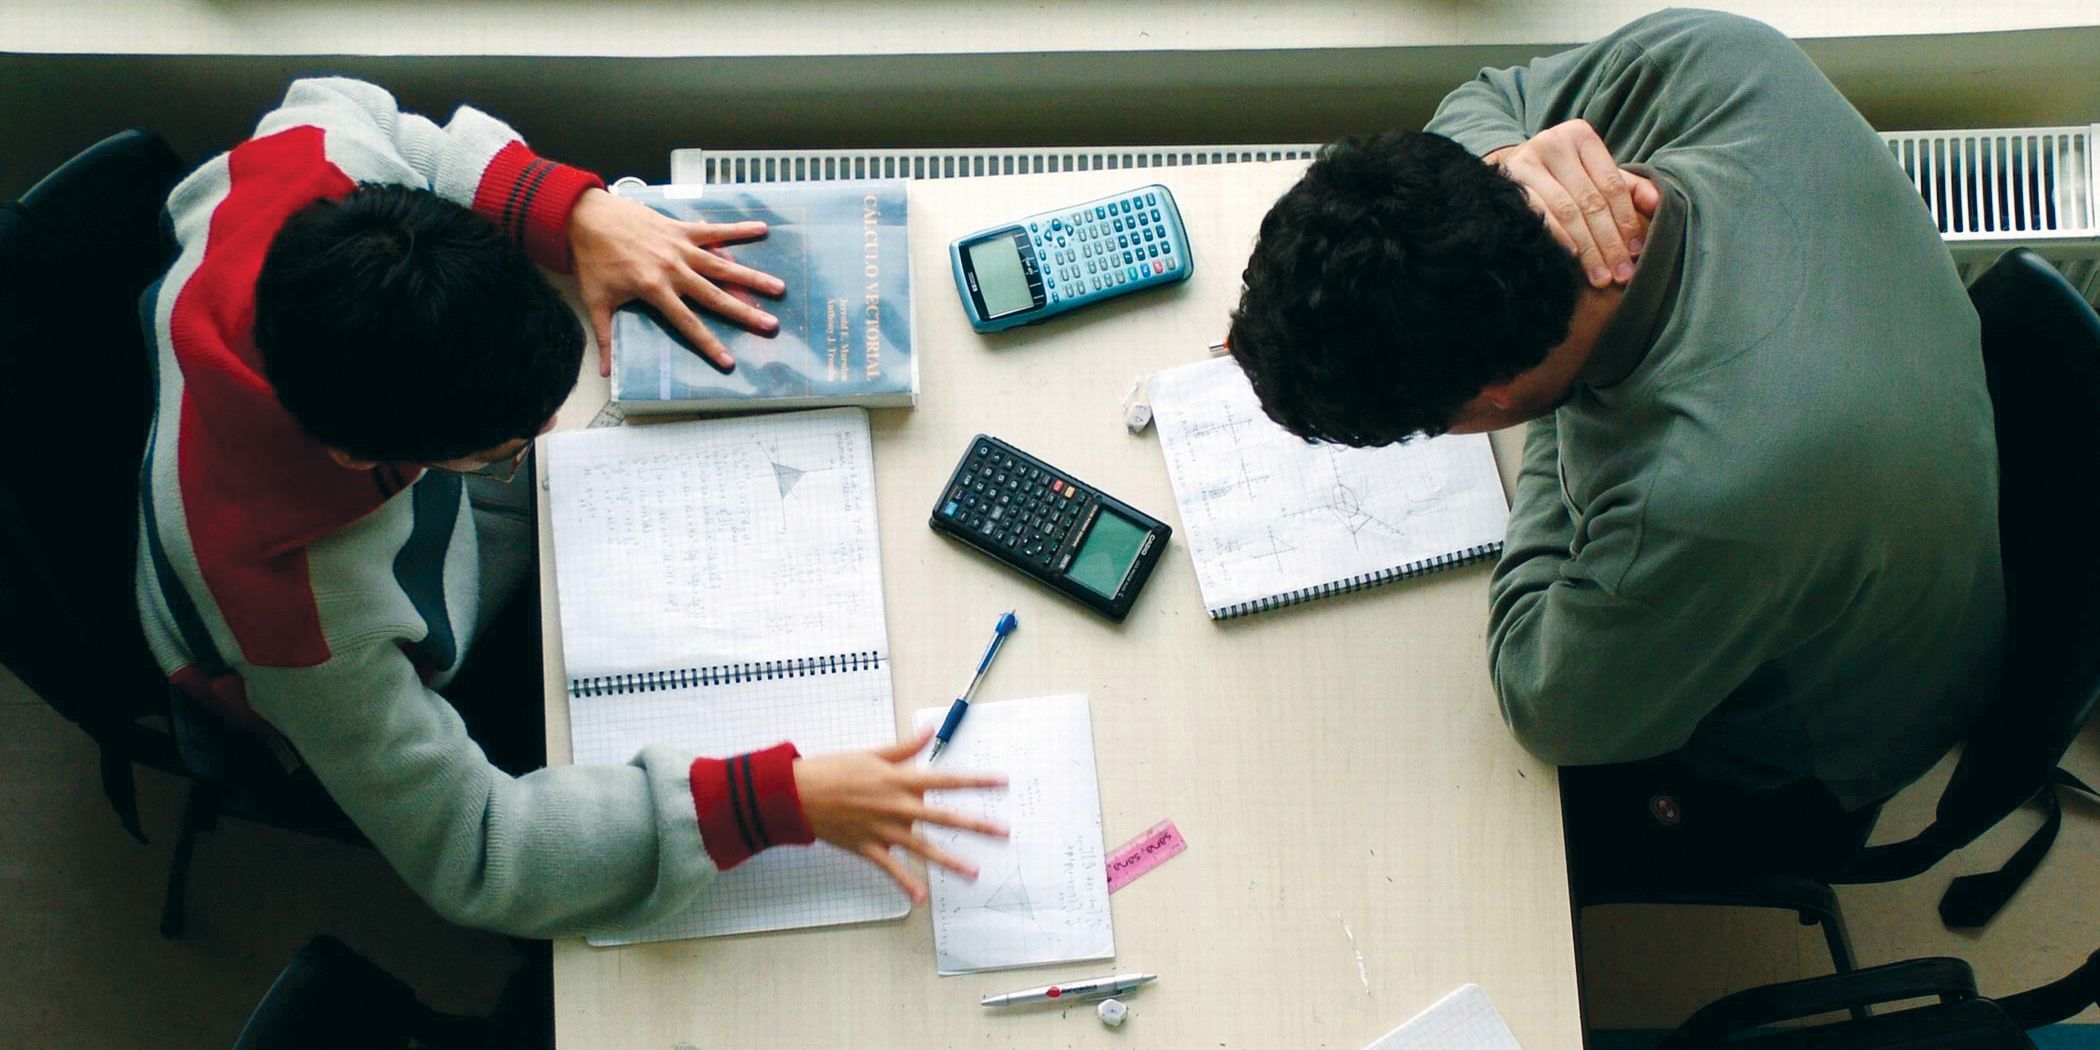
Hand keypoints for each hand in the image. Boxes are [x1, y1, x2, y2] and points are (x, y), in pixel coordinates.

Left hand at [565, 188, 785, 376]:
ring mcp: (680, 247)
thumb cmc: (592, 259)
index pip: (687, 323)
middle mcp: (673, 269)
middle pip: (715, 296)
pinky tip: (762, 228)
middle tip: (771, 325)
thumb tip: (605, 372)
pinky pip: (714, 229)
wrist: (586, 216)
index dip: (709, 344)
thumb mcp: (596, 301)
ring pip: (722, 265)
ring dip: (752, 276)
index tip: (729, 361)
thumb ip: (606, 337)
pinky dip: (738, 229)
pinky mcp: (680, 229)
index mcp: (654, 289)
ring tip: (778, 287)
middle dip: (745, 312)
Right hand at [795, 726, 1007, 902]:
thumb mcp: (872, 754)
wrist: (796, 794)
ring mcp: (884, 830)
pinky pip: (892, 869)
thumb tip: (927, 731)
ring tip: (975, 872)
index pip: (947, 780)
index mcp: (899, 780)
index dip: (976, 781)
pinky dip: (906, 884)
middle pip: (945, 817)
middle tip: (1003, 833)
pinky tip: (922, 898)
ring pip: (924, 848)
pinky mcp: (868, 848)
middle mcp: (897, 806)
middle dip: (976, 825)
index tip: (1000, 782)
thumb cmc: (833, 770)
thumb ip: (904, 748)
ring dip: (951, 861)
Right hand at [1484, 119, 1659, 288]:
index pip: (1612, 185)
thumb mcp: (1595, 176)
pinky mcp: (1507, 183)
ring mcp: (1526, 162)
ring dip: (1587, 249)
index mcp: (1580, 136)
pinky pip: (1538, 215)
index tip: (1636, 252)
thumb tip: (1657, 204)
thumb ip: (1629, 188)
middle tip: (1620, 273)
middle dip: (1609, 242)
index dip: (1627, 220)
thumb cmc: (1561, 177)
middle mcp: (1552, 143)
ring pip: (1567, 211)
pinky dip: (1557, 237)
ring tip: (1600, 277)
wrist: (1509, 173)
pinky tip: (1571, 258)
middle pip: (1591, 201)